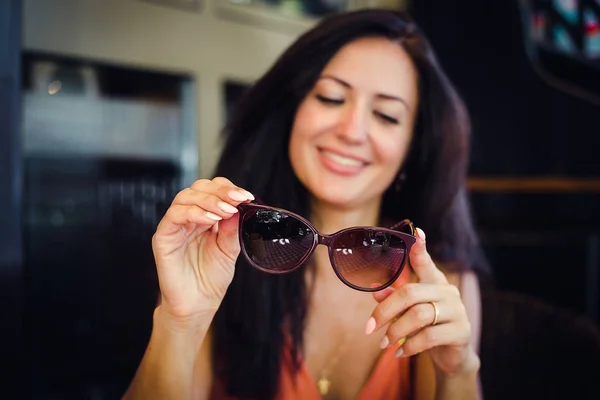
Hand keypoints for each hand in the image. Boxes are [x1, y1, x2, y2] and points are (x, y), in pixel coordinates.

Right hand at [152, 177, 252, 321]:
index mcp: (205, 217)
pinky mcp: (163, 236)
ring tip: (226, 211)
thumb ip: (232, 227)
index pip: (213, 190)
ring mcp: (175, 226)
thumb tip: (238, 205)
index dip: (228, 189)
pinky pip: (174, 215)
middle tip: (237, 199)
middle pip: (198, 188)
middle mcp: (189, 218)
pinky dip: (193, 213)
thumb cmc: (211, 279)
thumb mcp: (230, 249)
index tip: (246, 196)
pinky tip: (210, 220)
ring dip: (209, 200)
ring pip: (185, 197)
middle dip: (220, 191)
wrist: (198, 304)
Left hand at [365, 228, 476, 375]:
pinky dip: (410, 346)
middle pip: (410, 293)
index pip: (425, 261)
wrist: (452, 356)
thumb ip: (394, 300)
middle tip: (369, 327)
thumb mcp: (407, 312)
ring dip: (396, 331)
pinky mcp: (461, 331)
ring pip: (419, 315)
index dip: (420, 247)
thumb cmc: (426, 327)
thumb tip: (376, 290)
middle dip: (385, 311)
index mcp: (434, 282)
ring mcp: (457, 310)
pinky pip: (429, 336)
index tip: (416, 230)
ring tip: (383, 343)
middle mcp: (447, 292)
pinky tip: (400, 352)